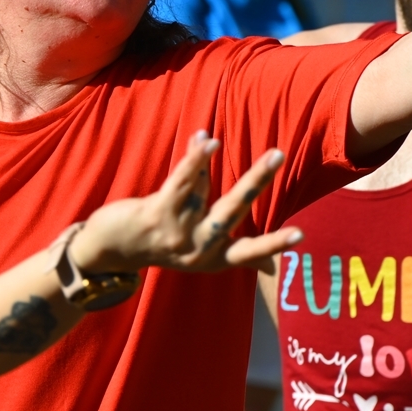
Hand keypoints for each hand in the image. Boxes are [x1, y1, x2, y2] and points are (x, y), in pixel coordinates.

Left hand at [73, 131, 302, 273]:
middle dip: (255, 181)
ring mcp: (176, 232)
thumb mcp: (200, 256)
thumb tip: (272, 269)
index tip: (301, 236)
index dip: (273, 244)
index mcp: (212, 258)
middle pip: (232, 211)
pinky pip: (181, 181)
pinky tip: (205, 142)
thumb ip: (234, 254)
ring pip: (200, 188)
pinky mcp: (156, 213)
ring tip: (215, 143)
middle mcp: (196, 248)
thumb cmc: (164, 244)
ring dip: (205, 161)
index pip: (249, 252)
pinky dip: (194, 160)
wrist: (110, 249)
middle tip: (278, 154)